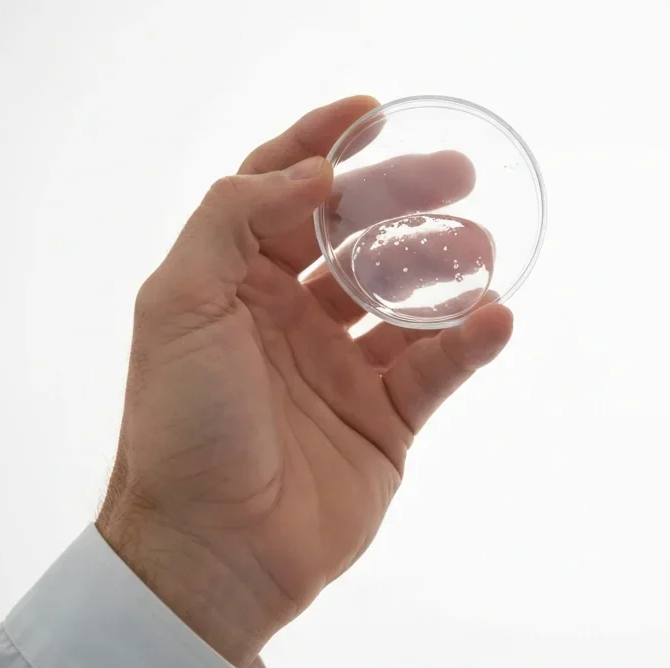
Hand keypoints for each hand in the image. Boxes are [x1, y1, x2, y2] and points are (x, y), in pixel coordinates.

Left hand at [95, 95, 513, 667]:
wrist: (211, 550)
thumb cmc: (182, 426)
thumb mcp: (178, 304)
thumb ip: (233, 220)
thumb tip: (313, 175)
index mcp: (234, 283)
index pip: (283, 195)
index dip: (324, 148)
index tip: (375, 116)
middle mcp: (289, 319)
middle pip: (357, 238)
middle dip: (403, 199)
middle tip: (458, 176)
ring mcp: (341, 370)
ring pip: (406, 299)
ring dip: (444, 266)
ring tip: (482, 246)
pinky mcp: (384, 422)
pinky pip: (436, 369)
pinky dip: (467, 341)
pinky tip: (492, 317)